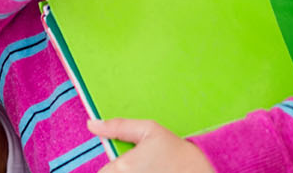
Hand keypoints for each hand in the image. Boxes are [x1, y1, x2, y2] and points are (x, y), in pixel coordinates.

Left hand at [88, 118, 214, 172]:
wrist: (200, 172)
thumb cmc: (176, 152)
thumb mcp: (149, 129)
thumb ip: (118, 126)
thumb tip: (92, 124)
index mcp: (122, 167)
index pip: (102, 171)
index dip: (113, 165)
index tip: (127, 161)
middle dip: (121, 170)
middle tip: (141, 165)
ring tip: (148, 169)